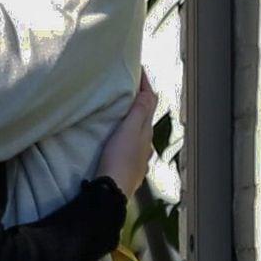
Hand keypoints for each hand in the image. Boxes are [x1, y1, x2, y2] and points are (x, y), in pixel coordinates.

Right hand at [95, 71, 158, 197]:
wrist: (110, 192)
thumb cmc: (119, 159)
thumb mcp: (128, 131)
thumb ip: (138, 111)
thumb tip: (149, 91)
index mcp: (146, 132)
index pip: (149, 102)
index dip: (145, 85)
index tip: (138, 68)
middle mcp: (146, 144)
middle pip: (145, 117)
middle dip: (139, 101)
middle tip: (126, 86)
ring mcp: (138, 159)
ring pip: (138, 133)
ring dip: (132, 119)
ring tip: (119, 111)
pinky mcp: (128, 169)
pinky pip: (130, 146)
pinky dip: (126, 135)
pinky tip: (117, 140)